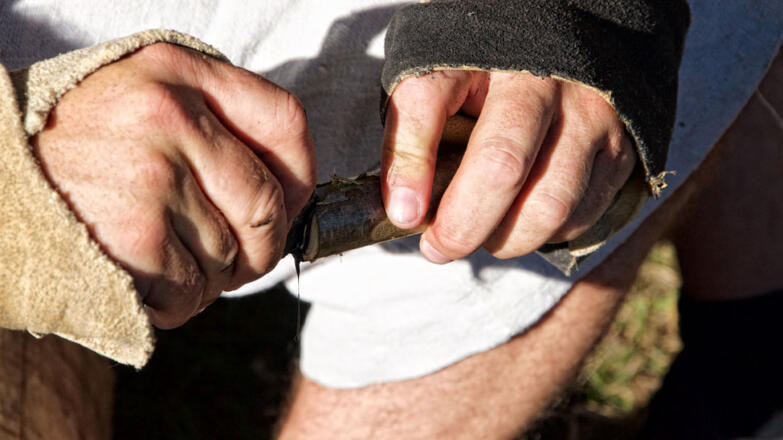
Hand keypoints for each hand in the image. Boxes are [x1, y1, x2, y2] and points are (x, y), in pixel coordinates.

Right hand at [34, 43, 315, 327]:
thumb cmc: (73, 153)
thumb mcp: (138, 100)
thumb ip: (209, 122)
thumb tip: (286, 188)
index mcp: (176, 71)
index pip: (285, 120)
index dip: (300, 174)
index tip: (290, 200)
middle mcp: (167, 115)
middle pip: (265, 203)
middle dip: (259, 247)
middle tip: (235, 258)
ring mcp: (151, 175)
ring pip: (230, 256)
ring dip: (208, 277)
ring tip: (162, 257)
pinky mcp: (134, 237)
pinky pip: (193, 290)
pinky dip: (175, 300)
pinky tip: (140, 278)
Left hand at [381, 71, 635, 262]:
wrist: (565, 53)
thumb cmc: (488, 78)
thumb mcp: (440, 85)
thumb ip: (413, 138)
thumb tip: (405, 213)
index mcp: (481, 55)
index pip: (429, 101)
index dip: (410, 167)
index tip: (403, 216)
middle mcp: (543, 79)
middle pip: (501, 166)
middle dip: (464, 225)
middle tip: (439, 246)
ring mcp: (590, 113)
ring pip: (551, 204)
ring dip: (508, 240)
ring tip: (485, 234)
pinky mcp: (621, 146)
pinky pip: (584, 213)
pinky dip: (548, 234)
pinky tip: (525, 220)